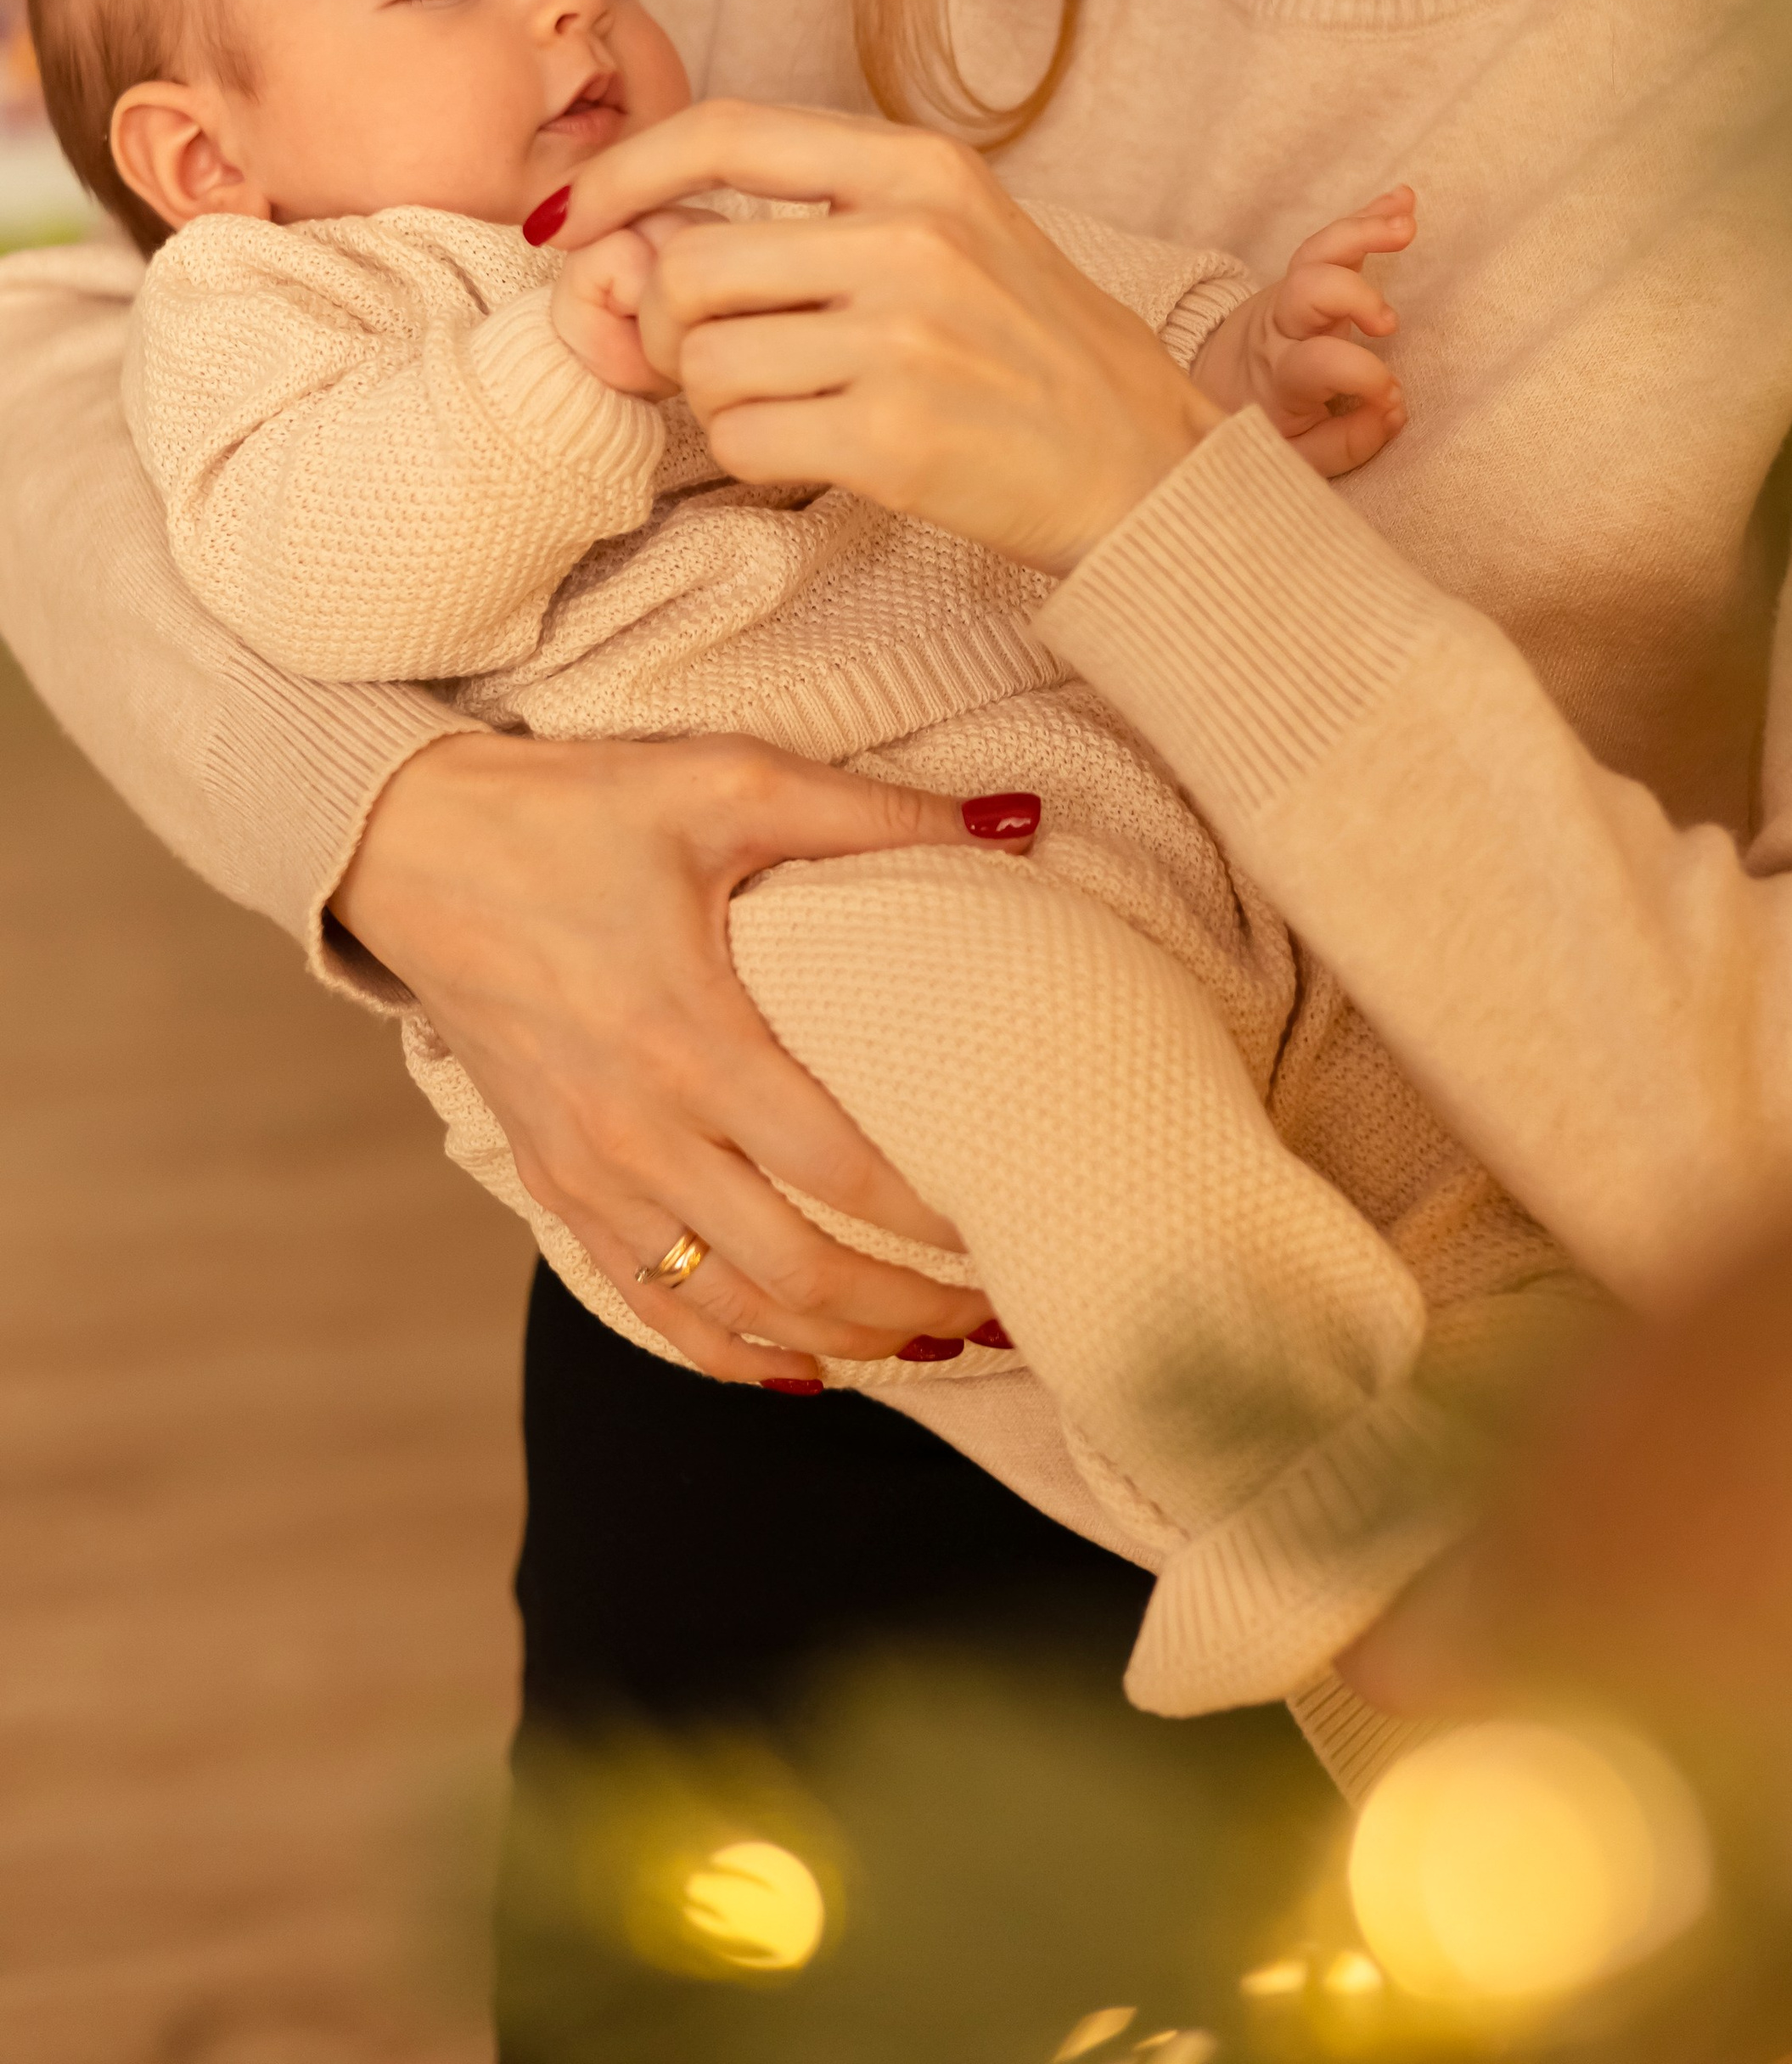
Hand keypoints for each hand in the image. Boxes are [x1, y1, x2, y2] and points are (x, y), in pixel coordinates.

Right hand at [335, 727, 1016, 1383]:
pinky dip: (729, 1353)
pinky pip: (648, 1306)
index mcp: (691, 1040)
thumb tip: (1026, 820)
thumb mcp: (727, 781)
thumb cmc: (571, 808)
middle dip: (906, 1308)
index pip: (842, 1170)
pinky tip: (798, 1365)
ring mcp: (588, 1174)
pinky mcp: (552, 1187)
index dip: (936, 1220)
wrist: (408, 846)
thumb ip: (878, 813)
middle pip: (797, 1270)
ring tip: (926, 1343)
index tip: (1014, 1226)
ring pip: (728, 1311)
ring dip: (835, 1342)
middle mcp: (638, 1132)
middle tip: (996, 1310)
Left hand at [551, 101, 1225, 573]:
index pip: (724, 134)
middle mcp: (912, 238)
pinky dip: (757, 455)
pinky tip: (823, 451)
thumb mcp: (950, 237)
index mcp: (921, 166)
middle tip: (712, 362)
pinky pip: (743, 441)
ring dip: (719, 400)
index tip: (565, 219)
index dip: (622, 174)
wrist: (1145, 466)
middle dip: (670, 327)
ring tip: (798, 407)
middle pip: (689, 265)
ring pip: (706, 361)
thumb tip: (640, 228)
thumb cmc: (1031, 352)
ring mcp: (906, 339)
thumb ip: (817, 218)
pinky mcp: (896, 440)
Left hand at [1193, 188, 1414, 476]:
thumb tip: (1393, 412)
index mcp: (1279, 376)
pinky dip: (1367, 218)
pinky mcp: (1305, 274)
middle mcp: (1281, 328)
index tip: (1391, 396)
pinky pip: (1333, 240)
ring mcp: (1290, 295)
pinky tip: (1404, 200)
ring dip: (1363, 232)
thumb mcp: (1293, 454)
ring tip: (1407, 224)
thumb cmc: (1264, 423)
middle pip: (1307, 291)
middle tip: (1388, 323)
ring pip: (1318, 253)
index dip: (1362, 377)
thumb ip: (1346, 442)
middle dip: (1352, 295)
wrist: (1213, 381)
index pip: (1318, 366)